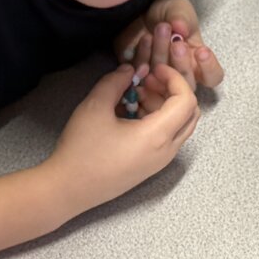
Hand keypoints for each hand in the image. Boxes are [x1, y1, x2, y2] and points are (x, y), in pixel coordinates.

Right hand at [45, 63, 199, 213]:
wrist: (69, 189)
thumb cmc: (81, 150)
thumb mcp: (95, 107)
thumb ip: (115, 82)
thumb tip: (130, 70)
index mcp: (157, 136)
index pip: (186, 100)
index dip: (174, 78)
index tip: (154, 69)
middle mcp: (166, 151)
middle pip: (190, 114)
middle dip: (173, 91)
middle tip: (148, 80)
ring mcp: (160, 162)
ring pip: (179, 126)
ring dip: (164, 105)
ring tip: (136, 94)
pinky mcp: (150, 167)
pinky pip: (167, 138)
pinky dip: (158, 119)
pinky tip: (132, 112)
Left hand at [115, 0, 222, 89]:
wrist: (141, 9)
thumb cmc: (168, 13)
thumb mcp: (178, 9)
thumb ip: (182, 17)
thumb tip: (181, 28)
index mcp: (198, 61)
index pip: (212, 76)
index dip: (209, 68)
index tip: (202, 51)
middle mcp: (181, 75)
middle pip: (187, 84)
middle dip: (182, 64)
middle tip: (176, 44)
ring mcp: (159, 79)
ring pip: (163, 81)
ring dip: (160, 56)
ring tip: (154, 33)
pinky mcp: (138, 76)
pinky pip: (141, 76)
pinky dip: (142, 59)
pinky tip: (143, 40)